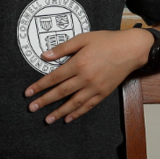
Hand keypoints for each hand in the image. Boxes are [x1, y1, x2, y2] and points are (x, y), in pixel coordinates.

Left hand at [25, 29, 152, 123]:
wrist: (130, 49)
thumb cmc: (106, 41)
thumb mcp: (82, 39)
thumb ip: (62, 48)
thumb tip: (44, 55)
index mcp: (78, 63)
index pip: (54, 77)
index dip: (40, 86)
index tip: (28, 93)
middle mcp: (86, 78)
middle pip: (61, 92)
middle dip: (45, 101)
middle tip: (32, 108)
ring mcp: (95, 87)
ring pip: (73, 103)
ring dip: (59, 112)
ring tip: (47, 119)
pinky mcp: (103, 93)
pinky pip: (88, 106)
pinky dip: (77, 113)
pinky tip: (68, 118)